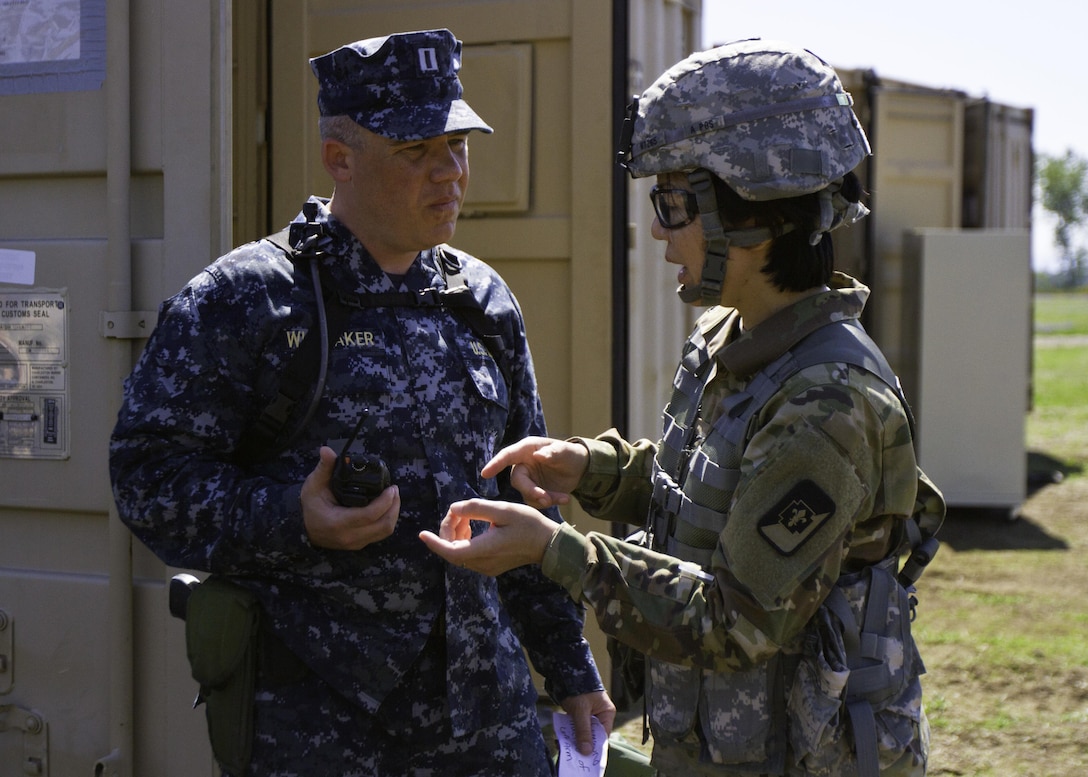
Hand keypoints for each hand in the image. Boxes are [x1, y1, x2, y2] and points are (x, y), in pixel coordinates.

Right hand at [301, 446, 399, 549]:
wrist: (303, 528)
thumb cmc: (310, 505)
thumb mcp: (313, 485)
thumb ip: (323, 468)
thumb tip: (326, 450)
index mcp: (338, 523)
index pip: (369, 515)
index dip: (385, 502)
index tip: (391, 488)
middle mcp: (349, 536)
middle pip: (383, 525)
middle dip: (394, 506)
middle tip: (394, 490)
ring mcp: (355, 543)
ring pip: (385, 531)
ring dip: (393, 513)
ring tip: (393, 497)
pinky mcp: (360, 544)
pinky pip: (380, 534)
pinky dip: (387, 520)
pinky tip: (386, 507)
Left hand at [418, 498, 558, 575]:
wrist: (549, 544)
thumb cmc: (529, 525)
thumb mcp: (503, 510)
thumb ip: (476, 509)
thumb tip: (454, 508)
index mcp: (485, 549)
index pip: (451, 551)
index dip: (435, 543)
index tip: (421, 534)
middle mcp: (483, 563)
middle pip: (453, 550)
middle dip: (448, 530)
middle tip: (456, 511)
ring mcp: (487, 568)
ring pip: (460, 553)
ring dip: (456, 535)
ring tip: (464, 516)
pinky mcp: (491, 567)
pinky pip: (469, 555)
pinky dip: (464, 541)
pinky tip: (471, 526)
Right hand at [482, 436, 588, 508]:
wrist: (580, 468)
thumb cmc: (570, 454)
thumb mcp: (565, 451)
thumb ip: (552, 452)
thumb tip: (537, 456)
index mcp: (526, 450)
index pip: (507, 455)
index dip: (495, 464)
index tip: (485, 474)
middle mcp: (524, 465)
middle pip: (517, 480)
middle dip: (530, 491)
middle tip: (545, 498)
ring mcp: (529, 480)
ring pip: (528, 494)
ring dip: (544, 498)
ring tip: (564, 498)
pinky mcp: (536, 492)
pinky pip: (537, 501)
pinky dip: (551, 502)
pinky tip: (565, 498)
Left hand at [560, 690, 616, 755]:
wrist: (566, 671)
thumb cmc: (579, 687)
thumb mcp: (581, 710)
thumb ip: (583, 731)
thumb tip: (586, 751)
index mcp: (606, 713)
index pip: (603, 736)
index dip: (594, 746)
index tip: (584, 756)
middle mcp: (599, 715)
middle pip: (593, 736)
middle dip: (582, 744)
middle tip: (571, 752)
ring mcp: (589, 715)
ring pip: (583, 732)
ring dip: (574, 739)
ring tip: (563, 745)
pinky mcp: (579, 714)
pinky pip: (576, 727)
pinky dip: (569, 732)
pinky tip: (561, 738)